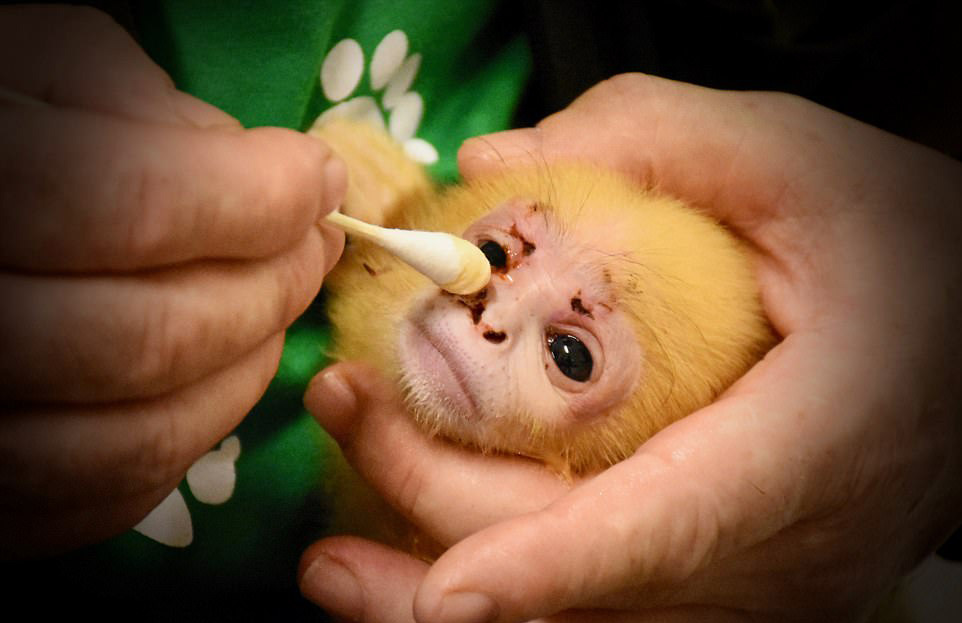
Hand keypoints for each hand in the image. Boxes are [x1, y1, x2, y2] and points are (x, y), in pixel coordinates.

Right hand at [0, 6, 344, 557]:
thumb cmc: (4, 130)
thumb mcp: (45, 72)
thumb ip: (147, 110)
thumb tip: (272, 174)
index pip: (136, 207)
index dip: (260, 198)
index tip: (317, 179)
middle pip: (152, 337)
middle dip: (270, 288)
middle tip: (312, 246)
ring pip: (143, 435)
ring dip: (248, 369)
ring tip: (276, 307)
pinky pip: (113, 495)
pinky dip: (196, 435)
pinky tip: (222, 370)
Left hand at [300, 73, 961, 621]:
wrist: (958, 337)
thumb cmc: (902, 249)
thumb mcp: (798, 162)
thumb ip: (652, 139)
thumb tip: (491, 170)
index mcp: (820, 440)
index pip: (676, 521)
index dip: (560, 566)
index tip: (448, 595)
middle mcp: (787, 547)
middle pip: (597, 580)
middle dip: (445, 523)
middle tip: (341, 420)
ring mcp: (755, 586)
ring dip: (447, 596)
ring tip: (333, 569)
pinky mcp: (725, 583)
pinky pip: (602, 608)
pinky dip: (509, 591)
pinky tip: (419, 568)